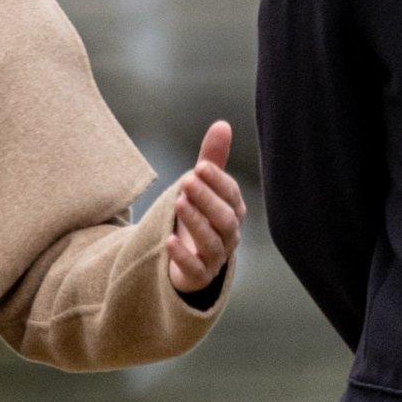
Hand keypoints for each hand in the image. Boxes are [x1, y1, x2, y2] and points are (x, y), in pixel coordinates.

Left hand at [166, 120, 246, 296]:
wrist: (187, 263)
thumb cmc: (199, 220)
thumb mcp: (202, 190)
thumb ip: (212, 161)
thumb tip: (222, 124)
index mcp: (232, 213)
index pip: (232, 197)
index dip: (219, 182)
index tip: (200, 165)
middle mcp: (228, 236)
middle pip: (225, 219)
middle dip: (207, 199)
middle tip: (186, 180)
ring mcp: (215, 258)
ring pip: (212, 242)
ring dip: (196, 221)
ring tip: (178, 201)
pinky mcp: (198, 277)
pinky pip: (195, 269)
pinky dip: (183, 256)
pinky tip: (169, 240)